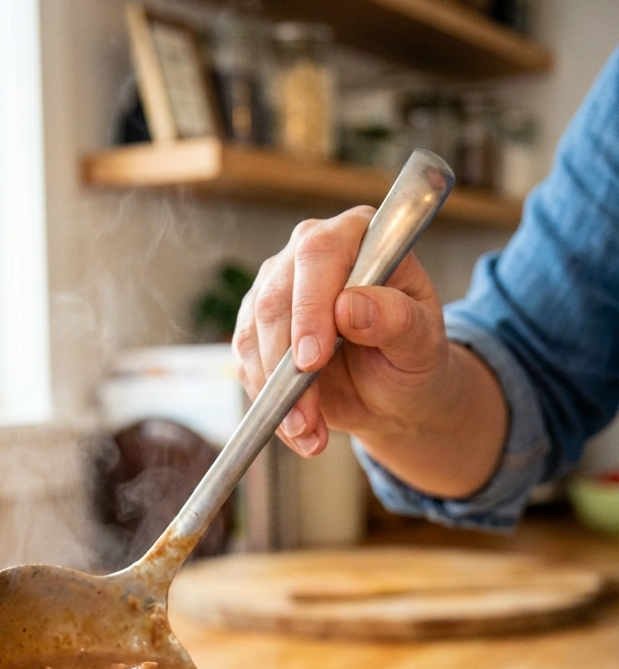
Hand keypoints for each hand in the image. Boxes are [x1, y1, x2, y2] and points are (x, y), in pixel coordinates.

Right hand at [233, 209, 507, 498]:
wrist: (391, 394)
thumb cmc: (413, 358)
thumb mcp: (421, 344)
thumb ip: (395, 319)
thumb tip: (350, 306)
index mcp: (359, 236)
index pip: (319, 255)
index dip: (309, 307)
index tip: (312, 360)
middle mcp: (310, 253)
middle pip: (275, 297)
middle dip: (285, 364)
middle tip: (306, 415)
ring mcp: (278, 288)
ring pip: (254, 334)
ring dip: (275, 393)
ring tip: (309, 432)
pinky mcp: (257, 327)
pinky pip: (247, 364)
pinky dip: (268, 403)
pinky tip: (298, 428)